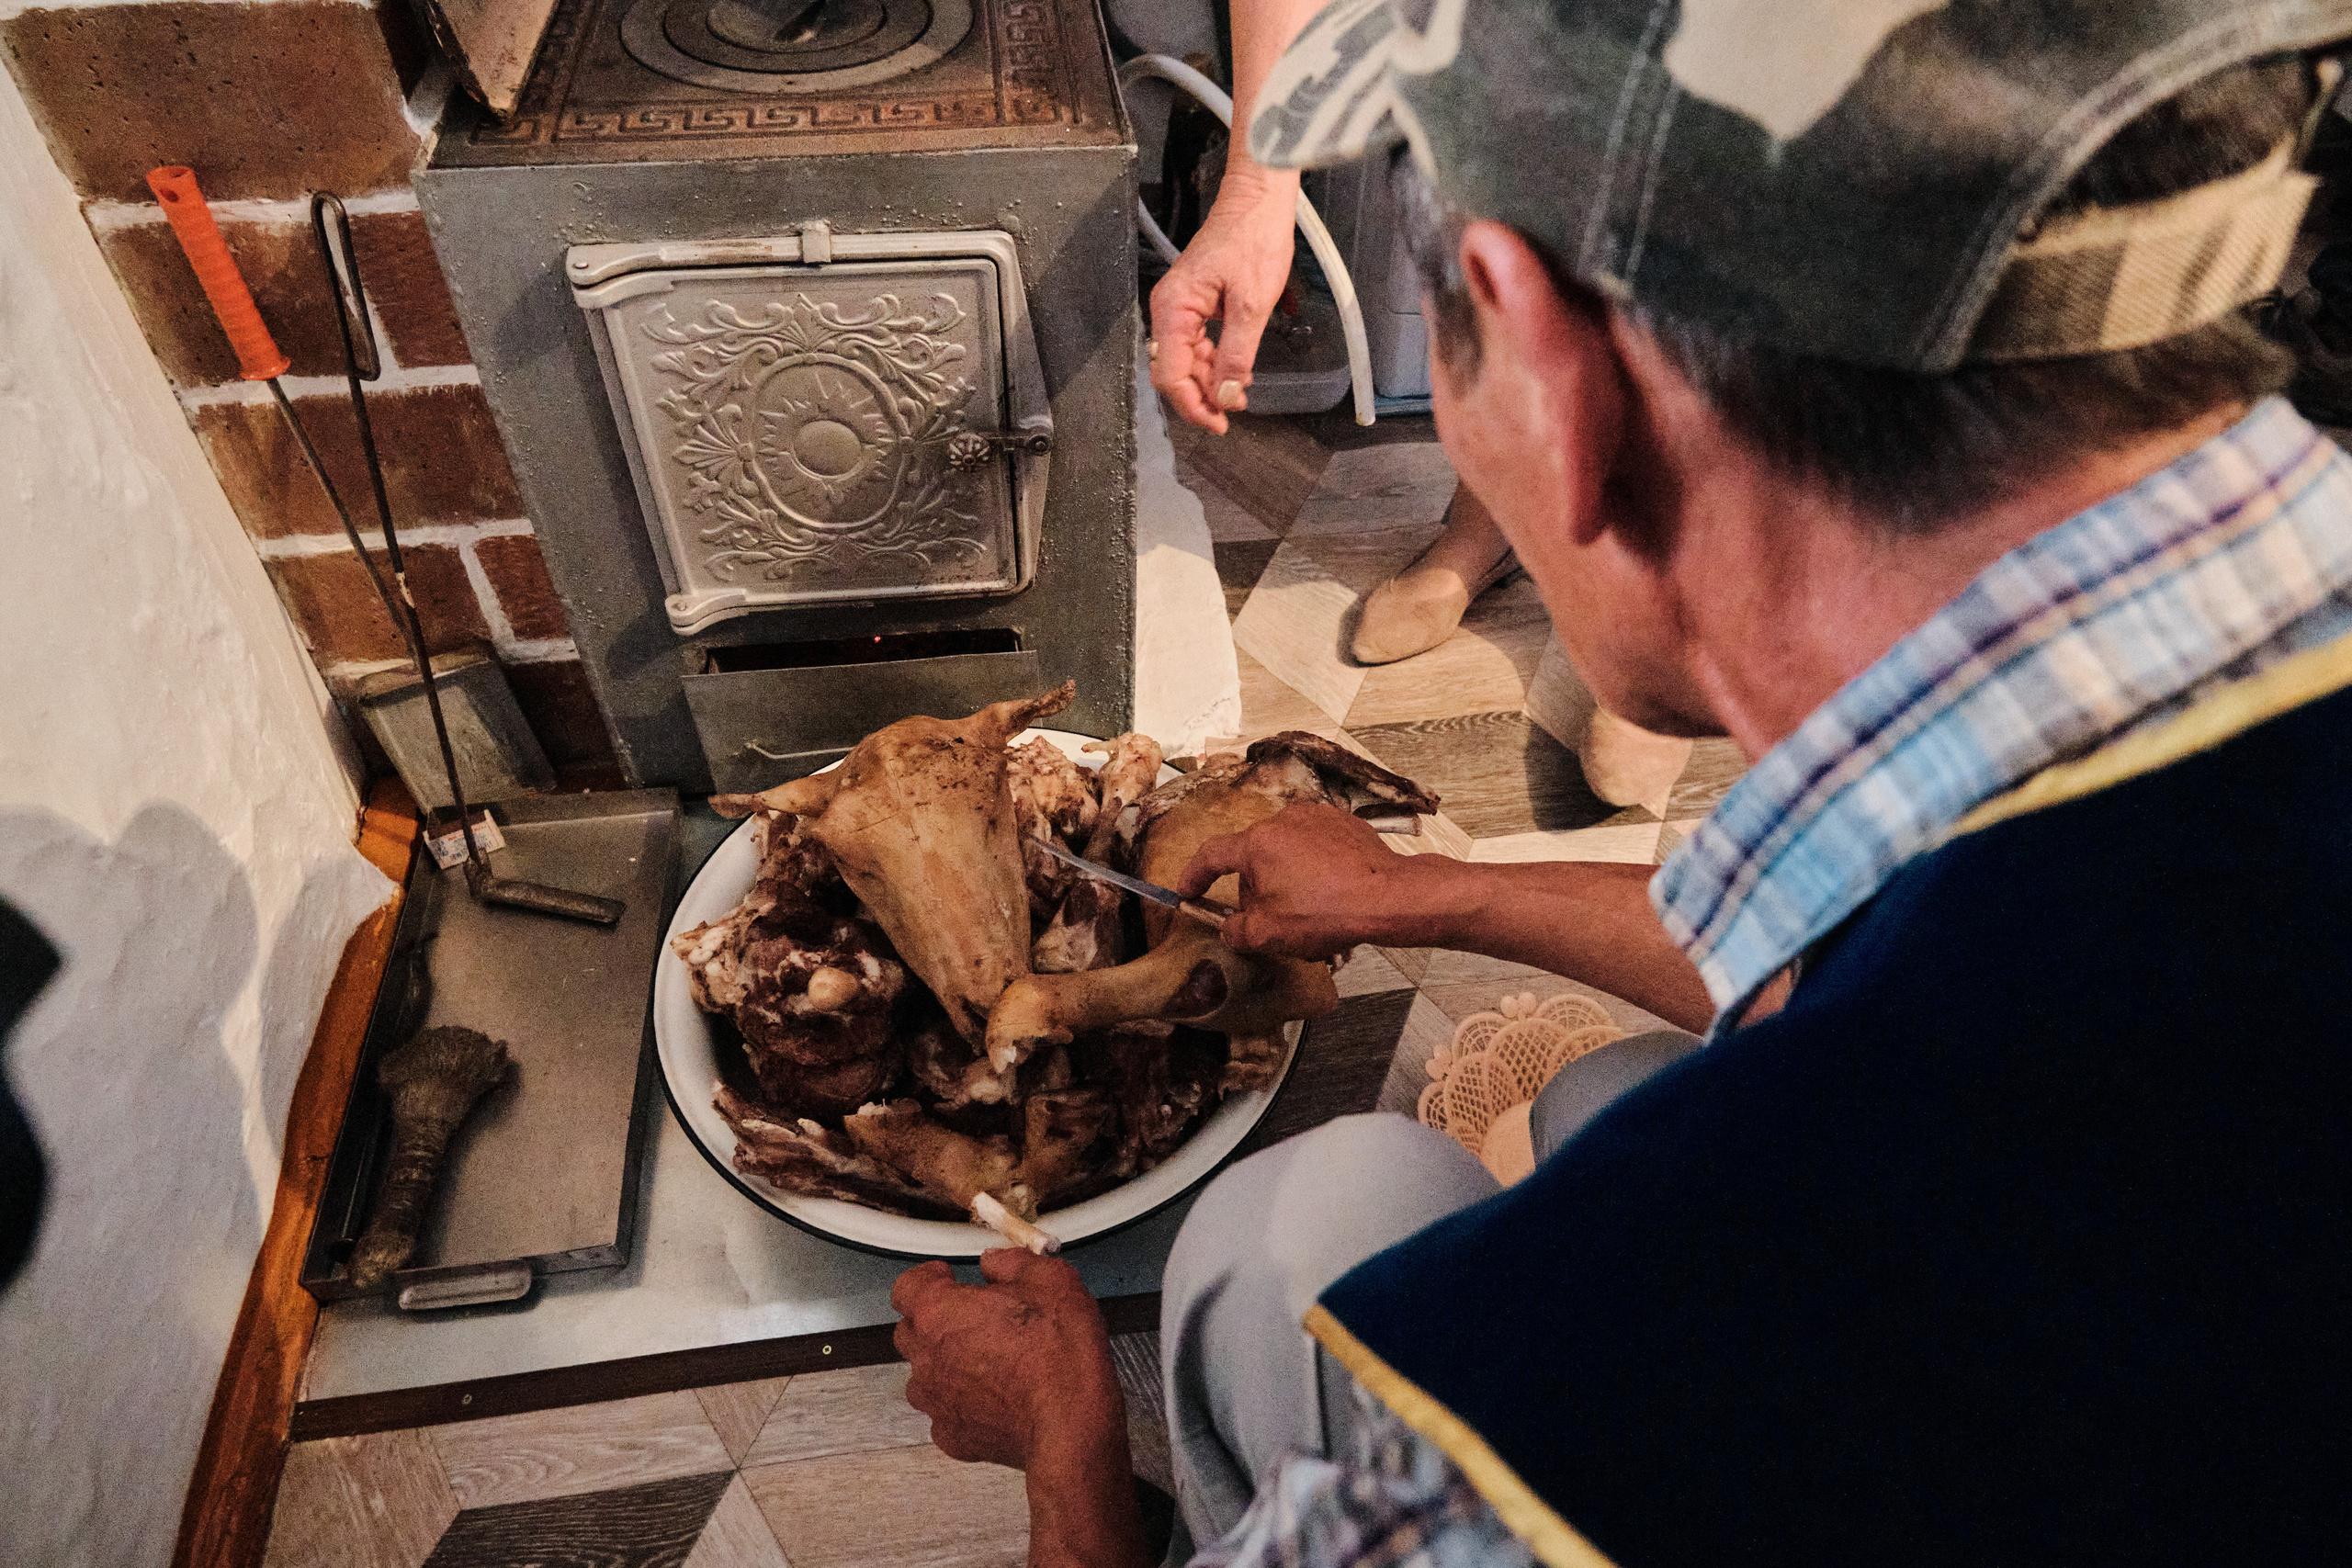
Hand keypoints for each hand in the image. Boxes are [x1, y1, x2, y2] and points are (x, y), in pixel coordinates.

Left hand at [892, 1248, 1124, 1471]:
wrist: (1070, 1426)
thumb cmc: (1058, 1354)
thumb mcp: (1050, 1281)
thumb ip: (1012, 1263)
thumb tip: (996, 1263)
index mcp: (939, 1312)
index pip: (906, 1287)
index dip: (927, 1278)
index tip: (947, 1277)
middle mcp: (927, 1357)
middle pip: (910, 1330)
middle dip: (934, 1319)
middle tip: (974, 1316)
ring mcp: (936, 1402)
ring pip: (925, 1375)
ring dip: (947, 1363)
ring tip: (989, 1360)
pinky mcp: (953, 1437)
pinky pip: (946, 1412)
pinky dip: (964, 1402)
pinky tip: (997, 1396)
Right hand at [1149, 166, 1298, 431]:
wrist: (1259, 198)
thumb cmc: (1254, 237)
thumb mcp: (1252, 303)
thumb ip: (1235, 354)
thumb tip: (1224, 395)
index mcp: (1173, 309)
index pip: (1171, 375)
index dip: (1194, 405)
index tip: (1220, 423)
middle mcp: (1168, 310)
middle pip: (1173, 371)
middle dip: (1201, 396)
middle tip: (1233, 411)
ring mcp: (1179, 306)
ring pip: (1185, 360)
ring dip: (1209, 381)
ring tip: (1239, 392)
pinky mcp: (1194, 303)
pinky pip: (1195, 343)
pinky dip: (1213, 360)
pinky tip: (1234, 369)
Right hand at [1178, 801, 1440, 956]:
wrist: (1389, 897)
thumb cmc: (1329, 912)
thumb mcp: (1268, 935)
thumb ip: (1236, 931)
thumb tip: (1230, 928)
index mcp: (1257, 843)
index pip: (1212, 855)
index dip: (1195, 875)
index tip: (1188, 889)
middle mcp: (1284, 820)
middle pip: (1254, 858)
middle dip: (1256, 891)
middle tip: (1267, 922)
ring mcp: (1318, 817)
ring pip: (1286, 853)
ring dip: (1287, 880)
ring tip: (1307, 912)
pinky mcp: (1345, 823)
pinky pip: (1316, 847)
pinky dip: (1314, 869)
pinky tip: (1329, 895)